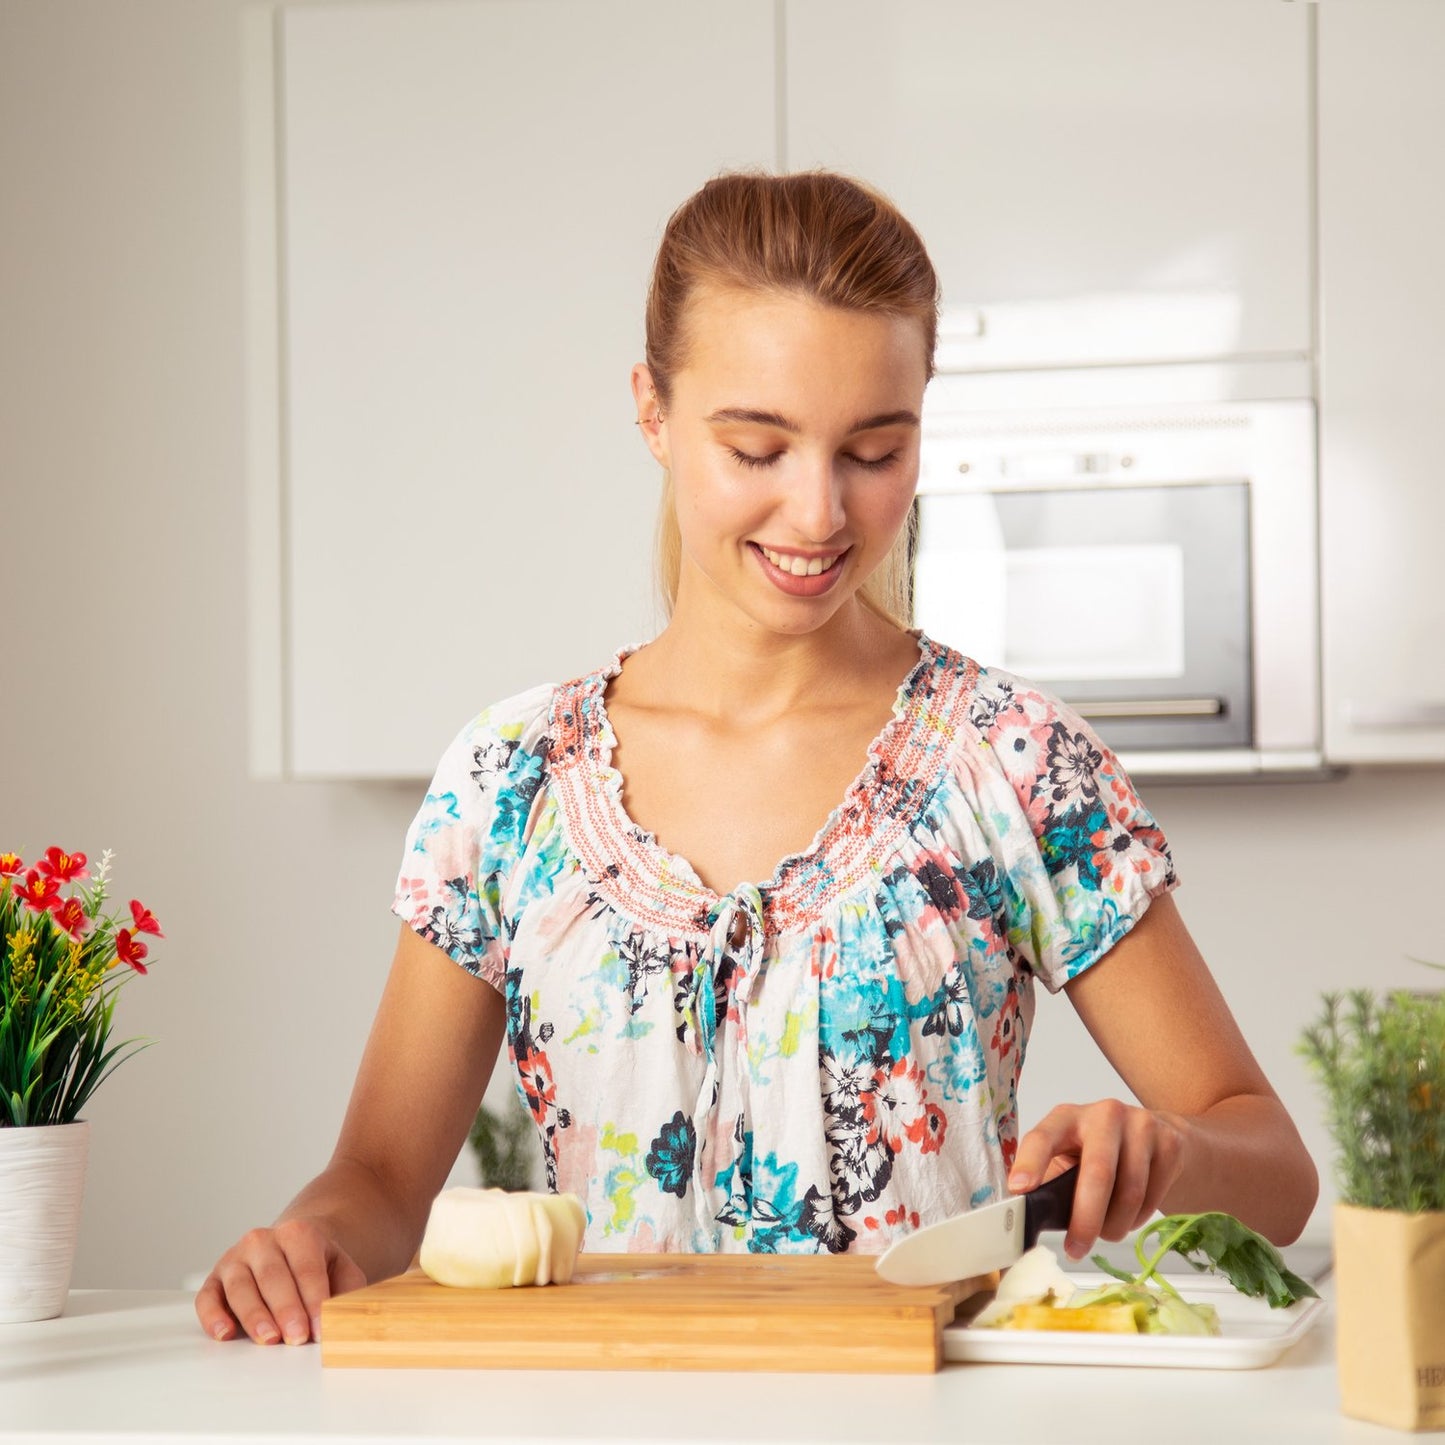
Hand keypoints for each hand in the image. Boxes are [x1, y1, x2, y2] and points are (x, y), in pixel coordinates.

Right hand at [194, 1218, 367, 1343]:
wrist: (291, 1247)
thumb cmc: (317, 1264)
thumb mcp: (341, 1268)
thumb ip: (348, 1290)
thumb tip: (350, 1319)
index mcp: (297, 1233)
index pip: (307, 1268)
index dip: (314, 1300)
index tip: (321, 1329)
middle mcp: (262, 1241)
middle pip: (273, 1276)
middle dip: (286, 1309)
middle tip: (297, 1337)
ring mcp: (235, 1258)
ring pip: (240, 1287)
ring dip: (254, 1315)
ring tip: (269, 1339)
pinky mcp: (214, 1279)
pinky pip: (207, 1297)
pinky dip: (212, 1316)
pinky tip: (225, 1334)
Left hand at [1007, 1100, 1186, 1259]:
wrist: (1158, 1135)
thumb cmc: (1100, 1153)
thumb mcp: (1069, 1157)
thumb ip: (1049, 1181)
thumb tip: (1026, 1219)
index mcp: (1067, 1117)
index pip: (1043, 1137)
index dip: (1030, 1163)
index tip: (1019, 1190)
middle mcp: (1103, 1114)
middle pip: (1097, 1173)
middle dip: (1085, 1219)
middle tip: (1075, 1249)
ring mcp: (1140, 1125)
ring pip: (1130, 1193)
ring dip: (1114, 1226)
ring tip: (1104, 1233)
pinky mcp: (1170, 1143)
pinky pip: (1153, 1197)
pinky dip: (1137, 1219)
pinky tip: (1127, 1217)